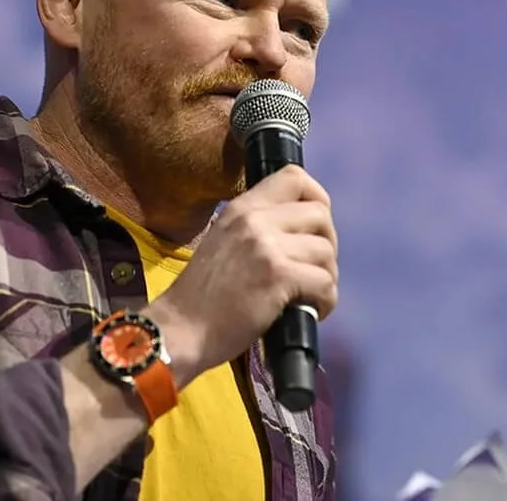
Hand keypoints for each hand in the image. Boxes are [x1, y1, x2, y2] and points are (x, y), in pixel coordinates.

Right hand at [147, 165, 337, 386]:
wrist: (179, 330)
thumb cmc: (202, 294)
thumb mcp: (224, 239)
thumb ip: (257, 226)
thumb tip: (300, 228)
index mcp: (243, 207)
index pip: (295, 176)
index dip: (317, 198)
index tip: (315, 227)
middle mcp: (255, 219)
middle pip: (320, 214)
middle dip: (327, 243)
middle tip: (315, 267)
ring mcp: (267, 247)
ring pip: (326, 251)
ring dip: (326, 276)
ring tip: (311, 294)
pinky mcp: (278, 277)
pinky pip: (325, 282)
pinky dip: (326, 300)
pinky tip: (312, 311)